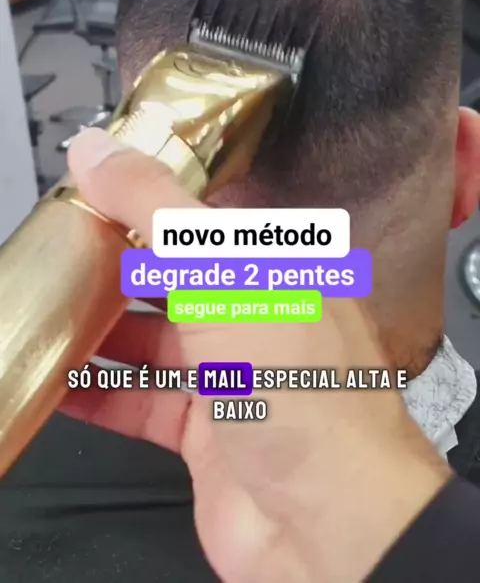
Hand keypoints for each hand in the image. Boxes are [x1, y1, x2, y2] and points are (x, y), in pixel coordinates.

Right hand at [64, 128, 449, 582]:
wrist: (330, 522)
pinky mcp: (209, 432)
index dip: (149, 196)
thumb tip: (96, 149)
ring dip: (101, 331)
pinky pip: (143, 402)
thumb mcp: (223, 272)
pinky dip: (99, 394)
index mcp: (279, 263)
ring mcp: (235, 375)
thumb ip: (154, 207)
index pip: (205, 215)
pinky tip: (61, 385)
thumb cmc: (302, 388)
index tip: (92, 186)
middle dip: (115, 264)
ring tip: (50, 310)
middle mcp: (259, 314)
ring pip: (153, 341)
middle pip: (173, 277)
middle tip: (61, 248)